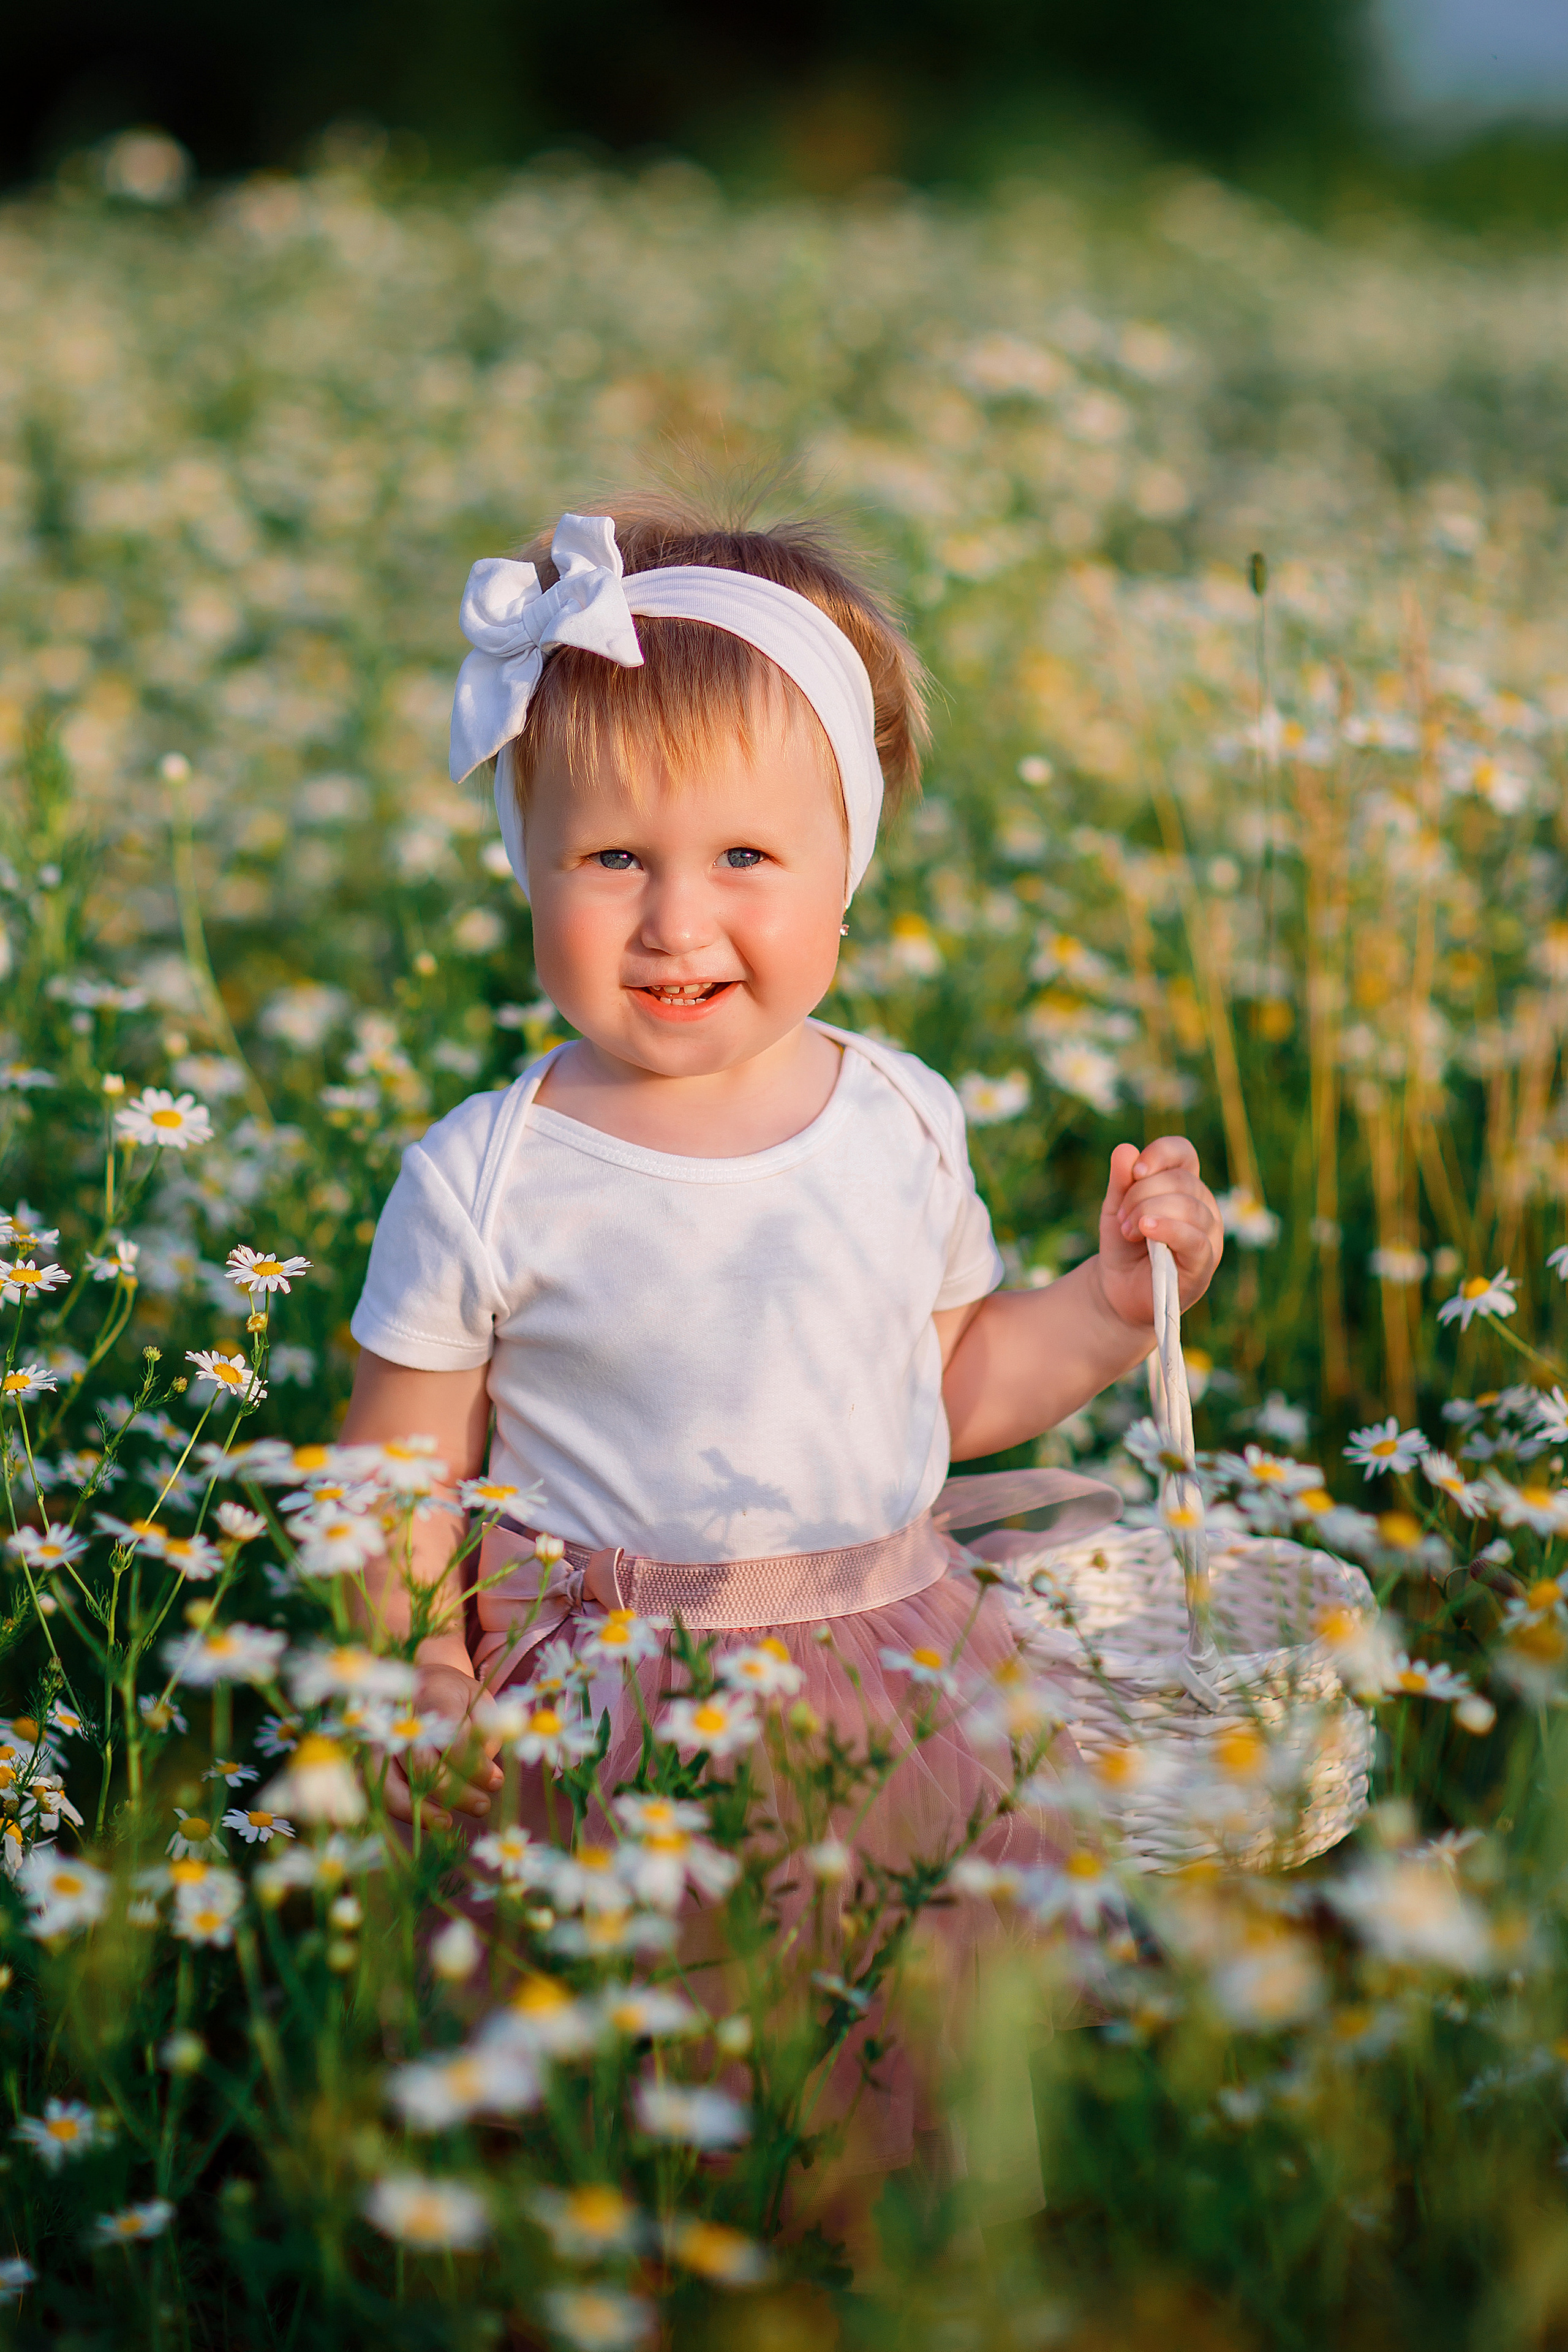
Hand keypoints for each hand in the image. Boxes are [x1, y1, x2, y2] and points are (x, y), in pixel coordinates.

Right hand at [380, 1663, 503, 1828]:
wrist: (425, 1680)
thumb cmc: (458, 1696)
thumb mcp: (481, 1703)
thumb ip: (486, 1735)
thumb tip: (489, 1778)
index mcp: (433, 1696)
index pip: (451, 1738)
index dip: (474, 1766)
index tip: (495, 1781)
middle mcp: (399, 1718)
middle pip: (421, 1764)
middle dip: (454, 1792)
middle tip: (483, 1806)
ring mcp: (378, 1740)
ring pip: (390, 1783)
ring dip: (420, 1810)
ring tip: (448, 1822)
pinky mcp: (369, 1759)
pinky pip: (375, 1791)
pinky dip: (398, 1809)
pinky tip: (424, 1818)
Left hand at [1093, 1137, 1222, 1330]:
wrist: (1117, 1291)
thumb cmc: (1123, 1245)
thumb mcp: (1116, 1208)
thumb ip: (1121, 1180)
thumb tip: (1125, 1149)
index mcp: (1185, 1185)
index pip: (1183, 1153)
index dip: (1160, 1154)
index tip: (1135, 1171)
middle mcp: (1203, 1205)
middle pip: (1181, 1180)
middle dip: (1141, 1194)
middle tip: (1122, 1218)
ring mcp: (1208, 1234)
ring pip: (1188, 1206)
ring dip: (1148, 1213)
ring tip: (1128, 1231)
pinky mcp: (1204, 1263)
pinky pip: (1193, 1239)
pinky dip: (1168, 1229)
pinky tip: (1146, 1229)